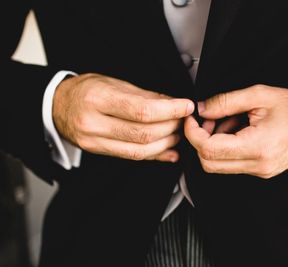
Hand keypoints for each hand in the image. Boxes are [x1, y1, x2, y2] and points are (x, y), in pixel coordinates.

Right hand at [53, 73, 193, 161]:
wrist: (58, 106)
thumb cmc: (86, 90)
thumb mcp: (114, 83)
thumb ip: (144, 96)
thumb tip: (172, 103)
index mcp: (98, 98)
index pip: (141, 110)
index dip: (170, 110)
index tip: (186, 107)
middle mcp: (93, 123)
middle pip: (143, 133)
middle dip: (171, 127)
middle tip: (184, 120)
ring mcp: (94, 141)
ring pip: (139, 151)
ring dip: (166, 143)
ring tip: (178, 133)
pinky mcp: (99, 153)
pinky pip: (132, 158)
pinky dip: (155, 156)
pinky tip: (169, 151)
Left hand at [184, 85, 287, 178]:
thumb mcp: (259, 95)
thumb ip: (226, 102)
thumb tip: (202, 109)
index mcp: (258, 146)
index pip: (209, 149)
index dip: (193, 133)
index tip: (192, 119)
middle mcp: (258, 165)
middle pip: (209, 163)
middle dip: (201, 140)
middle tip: (208, 120)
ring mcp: (260, 171)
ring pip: (219, 165)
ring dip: (215, 143)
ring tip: (229, 121)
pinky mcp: (261, 171)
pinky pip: (233, 164)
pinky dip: (227, 148)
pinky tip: (237, 130)